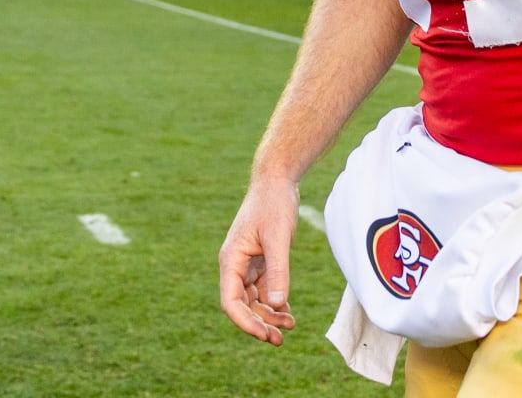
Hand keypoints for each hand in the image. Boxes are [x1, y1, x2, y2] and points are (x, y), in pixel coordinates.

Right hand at [218, 177, 299, 345]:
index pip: (230, 301)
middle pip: (242, 305)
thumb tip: (276, 305)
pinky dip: (274, 302)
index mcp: (231, 260)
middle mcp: (235, 265)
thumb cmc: (273, 204)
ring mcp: (247, 264)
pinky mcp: (260, 260)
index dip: (245, 322)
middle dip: (258, 324)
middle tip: (279, 339)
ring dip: (268, 315)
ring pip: (254, 300)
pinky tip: (288, 313)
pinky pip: (264, 289)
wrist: (276, 181)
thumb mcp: (278, 238)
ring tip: (290, 326)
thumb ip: (278, 271)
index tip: (264, 335)